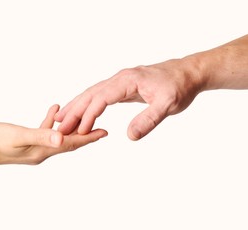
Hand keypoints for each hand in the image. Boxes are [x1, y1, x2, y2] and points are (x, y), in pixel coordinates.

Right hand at [0, 104, 106, 166]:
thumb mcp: (19, 136)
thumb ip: (41, 136)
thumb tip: (62, 138)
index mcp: (43, 151)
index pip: (71, 143)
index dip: (89, 138)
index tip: (105, 133)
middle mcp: (41, 151)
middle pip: (69, 142)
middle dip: (85, 135)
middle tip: (100, 128)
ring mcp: (33, 147)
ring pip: (58, 136)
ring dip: (70, 127)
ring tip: (82, 118)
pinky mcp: (25, 142)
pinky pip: (43, 131)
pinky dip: (50, 121)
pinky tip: (53, 110)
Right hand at [55, 58, 203, 139]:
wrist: (188, 74)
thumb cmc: (179, 87)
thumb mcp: (168, 105)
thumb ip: (149, 119)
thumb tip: (130, 136)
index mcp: (127, 80)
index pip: (101, 98)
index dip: (89, 115)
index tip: (79, 131)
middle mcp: (120, 79)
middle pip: (90, 94)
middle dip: (74, 111)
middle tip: (59, 127)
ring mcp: (120, 83)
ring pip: (92, 94)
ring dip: (77, 107)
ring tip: (61, 120)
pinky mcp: (122, 88)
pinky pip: (100, 97)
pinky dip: (88, 106)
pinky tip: (82, 114)